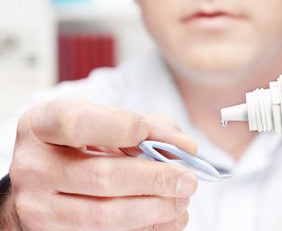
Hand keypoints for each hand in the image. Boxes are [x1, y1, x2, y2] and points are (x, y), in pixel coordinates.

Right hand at [8, 100, 197, 230]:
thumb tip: (184, 147)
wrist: (43, 179)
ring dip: (154, 209)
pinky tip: (169, 218)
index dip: (131, 129)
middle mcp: (32, 167)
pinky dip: (145, 227)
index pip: (80, 123)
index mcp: (41, 126)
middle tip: (189, 180)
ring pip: (104, 214)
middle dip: (156, 179)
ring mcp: (36, 207)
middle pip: (101, 176)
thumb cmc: (80, 142)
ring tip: (182, 200)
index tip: (175, 142)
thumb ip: (145, 126)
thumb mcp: (104, 121)